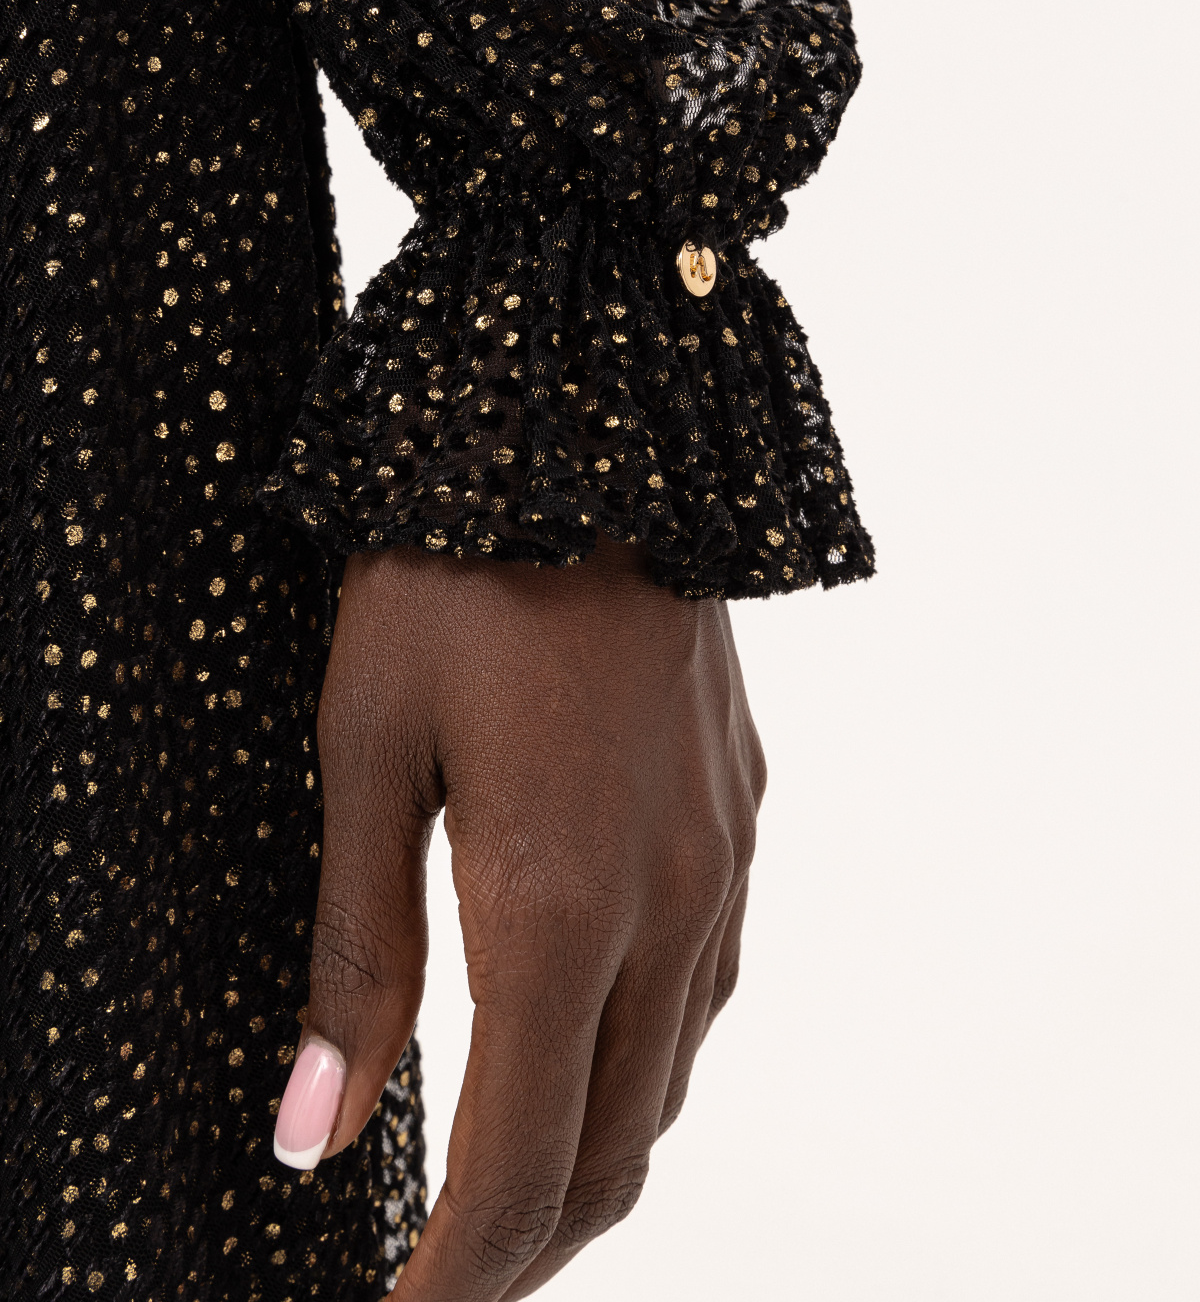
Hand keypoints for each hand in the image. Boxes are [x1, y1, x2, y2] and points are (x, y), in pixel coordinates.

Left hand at [273, 535, 765, 1298]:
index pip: (517, 1168)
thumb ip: (353, 952)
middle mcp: (666, 908)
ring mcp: (722, 864)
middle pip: (613, 1153)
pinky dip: (641, 1065)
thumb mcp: (366, 751)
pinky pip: (702, 991)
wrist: (600, 428)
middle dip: (526, 1246)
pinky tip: (584, 1043)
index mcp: (555, 904)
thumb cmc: (455, 570)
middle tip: (440, 1276)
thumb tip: (314, 1130)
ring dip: (592, 1162)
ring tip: (504, 1190)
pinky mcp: (739, 817)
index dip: (458, 1280)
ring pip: (671, 1082)